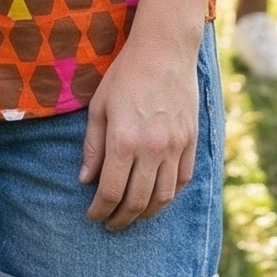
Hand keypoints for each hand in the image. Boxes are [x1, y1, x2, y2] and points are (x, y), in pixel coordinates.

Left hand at [80, 31, 200, 229]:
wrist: (164, 52)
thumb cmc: (124, 76)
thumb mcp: (99, 107)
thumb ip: (93, 146)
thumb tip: (85, 179)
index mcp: (123, 140)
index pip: (110, 191)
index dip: (99, 210)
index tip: (92, 216)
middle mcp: (151, 149)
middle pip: (137, 201)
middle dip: (120, 218)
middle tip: (110, 224)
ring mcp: (175, 147)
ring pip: (163, 197)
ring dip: (146, 214)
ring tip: (132, 217)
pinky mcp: (191, 142)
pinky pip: (183, 180)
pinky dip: (169, 196)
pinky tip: (157, 199)